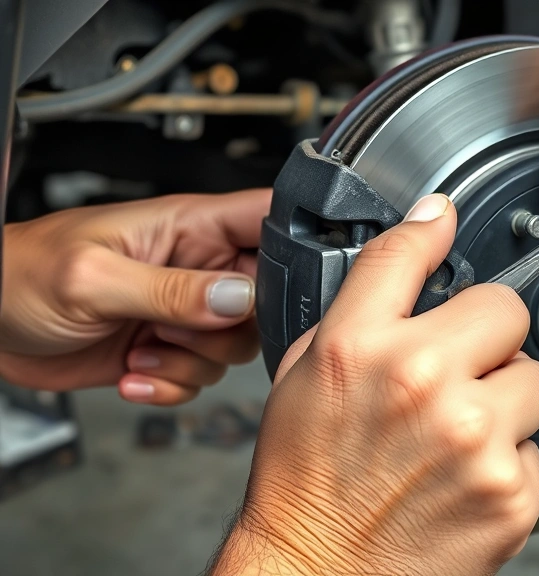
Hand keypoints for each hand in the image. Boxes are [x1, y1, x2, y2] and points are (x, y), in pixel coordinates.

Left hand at [0, 189, 269, 404]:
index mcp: (188, 227)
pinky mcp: (168, 348)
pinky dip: (170, 385)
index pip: (268, 218)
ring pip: (235, 346)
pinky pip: (202, 376)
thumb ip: (169, 289)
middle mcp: (195, 267)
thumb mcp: (93, 279)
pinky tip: (133, 371)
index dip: (293, 246)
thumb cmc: (19, 274)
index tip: (270, 287)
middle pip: (265, 299)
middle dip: (226, 332)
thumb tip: (236, 298)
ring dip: (192, 364)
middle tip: (175, 331)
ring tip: (142, 350)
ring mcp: (182, 309)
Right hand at [208, 194, 538, 575]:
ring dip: (506, 400)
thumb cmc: (306, 480)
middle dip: (487, 336)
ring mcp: (476, 441)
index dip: (434, 230)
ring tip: (457, 434)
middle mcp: (424, 385)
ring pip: (535, 380)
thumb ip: (367, 295)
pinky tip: (463, 477)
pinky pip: (537, 447)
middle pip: (507, 311)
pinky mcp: (512, 493)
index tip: (446, 222)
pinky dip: (508, 459)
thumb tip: (426, 225)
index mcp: (361, 349)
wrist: (317, 572)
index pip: (410, 253)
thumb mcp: (307, 372)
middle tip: (455, 371)